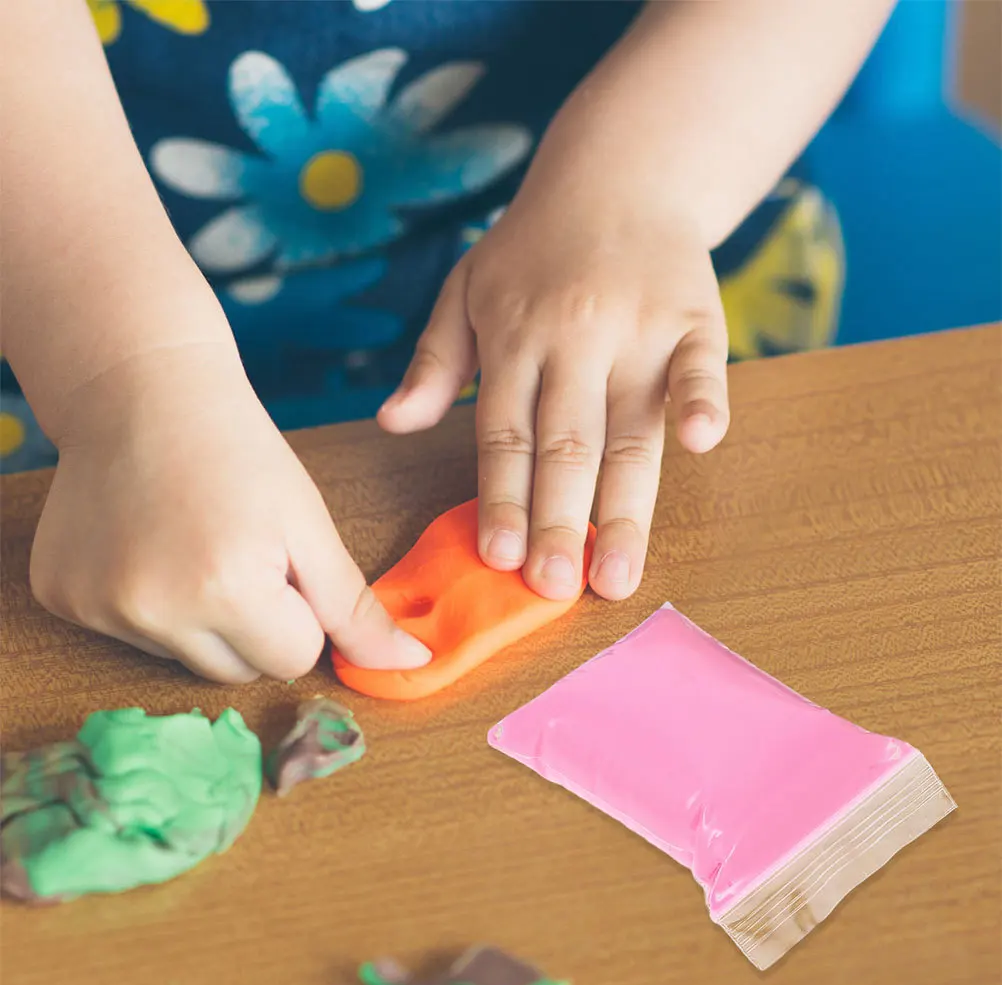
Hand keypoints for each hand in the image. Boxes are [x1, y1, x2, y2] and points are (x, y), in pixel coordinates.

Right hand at [31, 344, 430, 682]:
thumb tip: (412, 667)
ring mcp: (98, 607)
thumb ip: (355, 607)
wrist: (142, 391)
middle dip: (256, 624)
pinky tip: (147, 544)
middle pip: (240, 672)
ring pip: (186, 660)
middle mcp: (153, 611)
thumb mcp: (310, 524)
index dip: (301, 613)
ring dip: (202, 619)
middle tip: (240, 550)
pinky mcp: (62, 597)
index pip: (294, 660)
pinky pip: (133, 636)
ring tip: (193, 543)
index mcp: (226, 589)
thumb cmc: (241, 451)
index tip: (283, 562)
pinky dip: (150, 604)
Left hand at [378, 196, 728, 600]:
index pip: (505, 436)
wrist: (619, 174)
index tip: (500, 562)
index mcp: (515, 337)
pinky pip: (700, 365)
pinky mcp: (694, 318)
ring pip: (629, 431)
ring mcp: (638, 329)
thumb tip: (392, 423)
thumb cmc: (533, 248)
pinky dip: (702, 401)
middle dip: (559, 522)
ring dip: (625, 506)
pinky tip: (703, 443)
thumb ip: (434, 361)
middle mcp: (574, 338)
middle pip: (566, 445)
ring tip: (620, 573)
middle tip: (554, 589)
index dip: (503, 500)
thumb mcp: (466, 291)